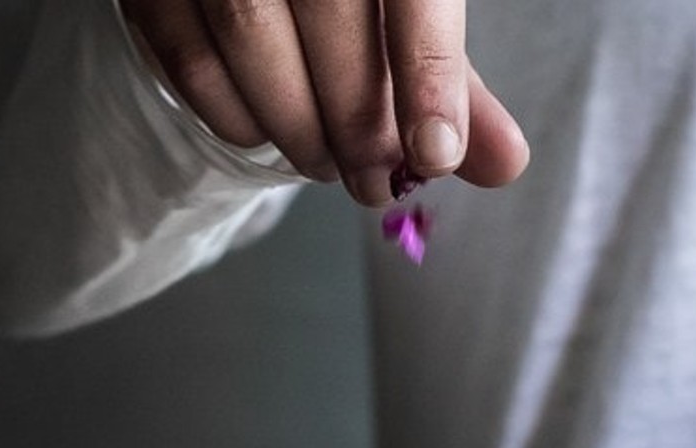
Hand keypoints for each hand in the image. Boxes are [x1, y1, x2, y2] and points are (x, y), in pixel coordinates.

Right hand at [119, 0, 529, 205]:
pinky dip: (235, 116)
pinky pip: (189, 56)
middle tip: (376, 182)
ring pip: (250, 35)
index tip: (436, 156)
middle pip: (330, 11)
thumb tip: (506, 166)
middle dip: (357, 119)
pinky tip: (266, 131)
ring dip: (296, 127)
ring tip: (326, 162)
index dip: (428, 74)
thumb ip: (449, 81)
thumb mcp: (402, 8)